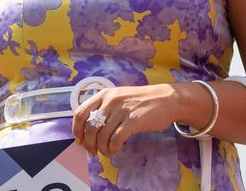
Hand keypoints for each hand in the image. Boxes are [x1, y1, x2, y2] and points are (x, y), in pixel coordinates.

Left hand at [71, 83, 196, 156]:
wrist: (169, 98)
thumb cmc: (144, 100)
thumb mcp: (120, 97)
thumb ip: (105, 108)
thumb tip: (89, 129)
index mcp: (105, 94)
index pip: (80, 113)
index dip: (76, 129)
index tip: (80, 139)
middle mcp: (111, 100)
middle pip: (90, 128)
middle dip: (89, 144)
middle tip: (93, 151)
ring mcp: (123, 110)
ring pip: (102, 136)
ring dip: (102, 149)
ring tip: (107, 152)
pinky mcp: (134, 120)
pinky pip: (116, 139)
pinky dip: (113, 148)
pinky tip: (116, 150)